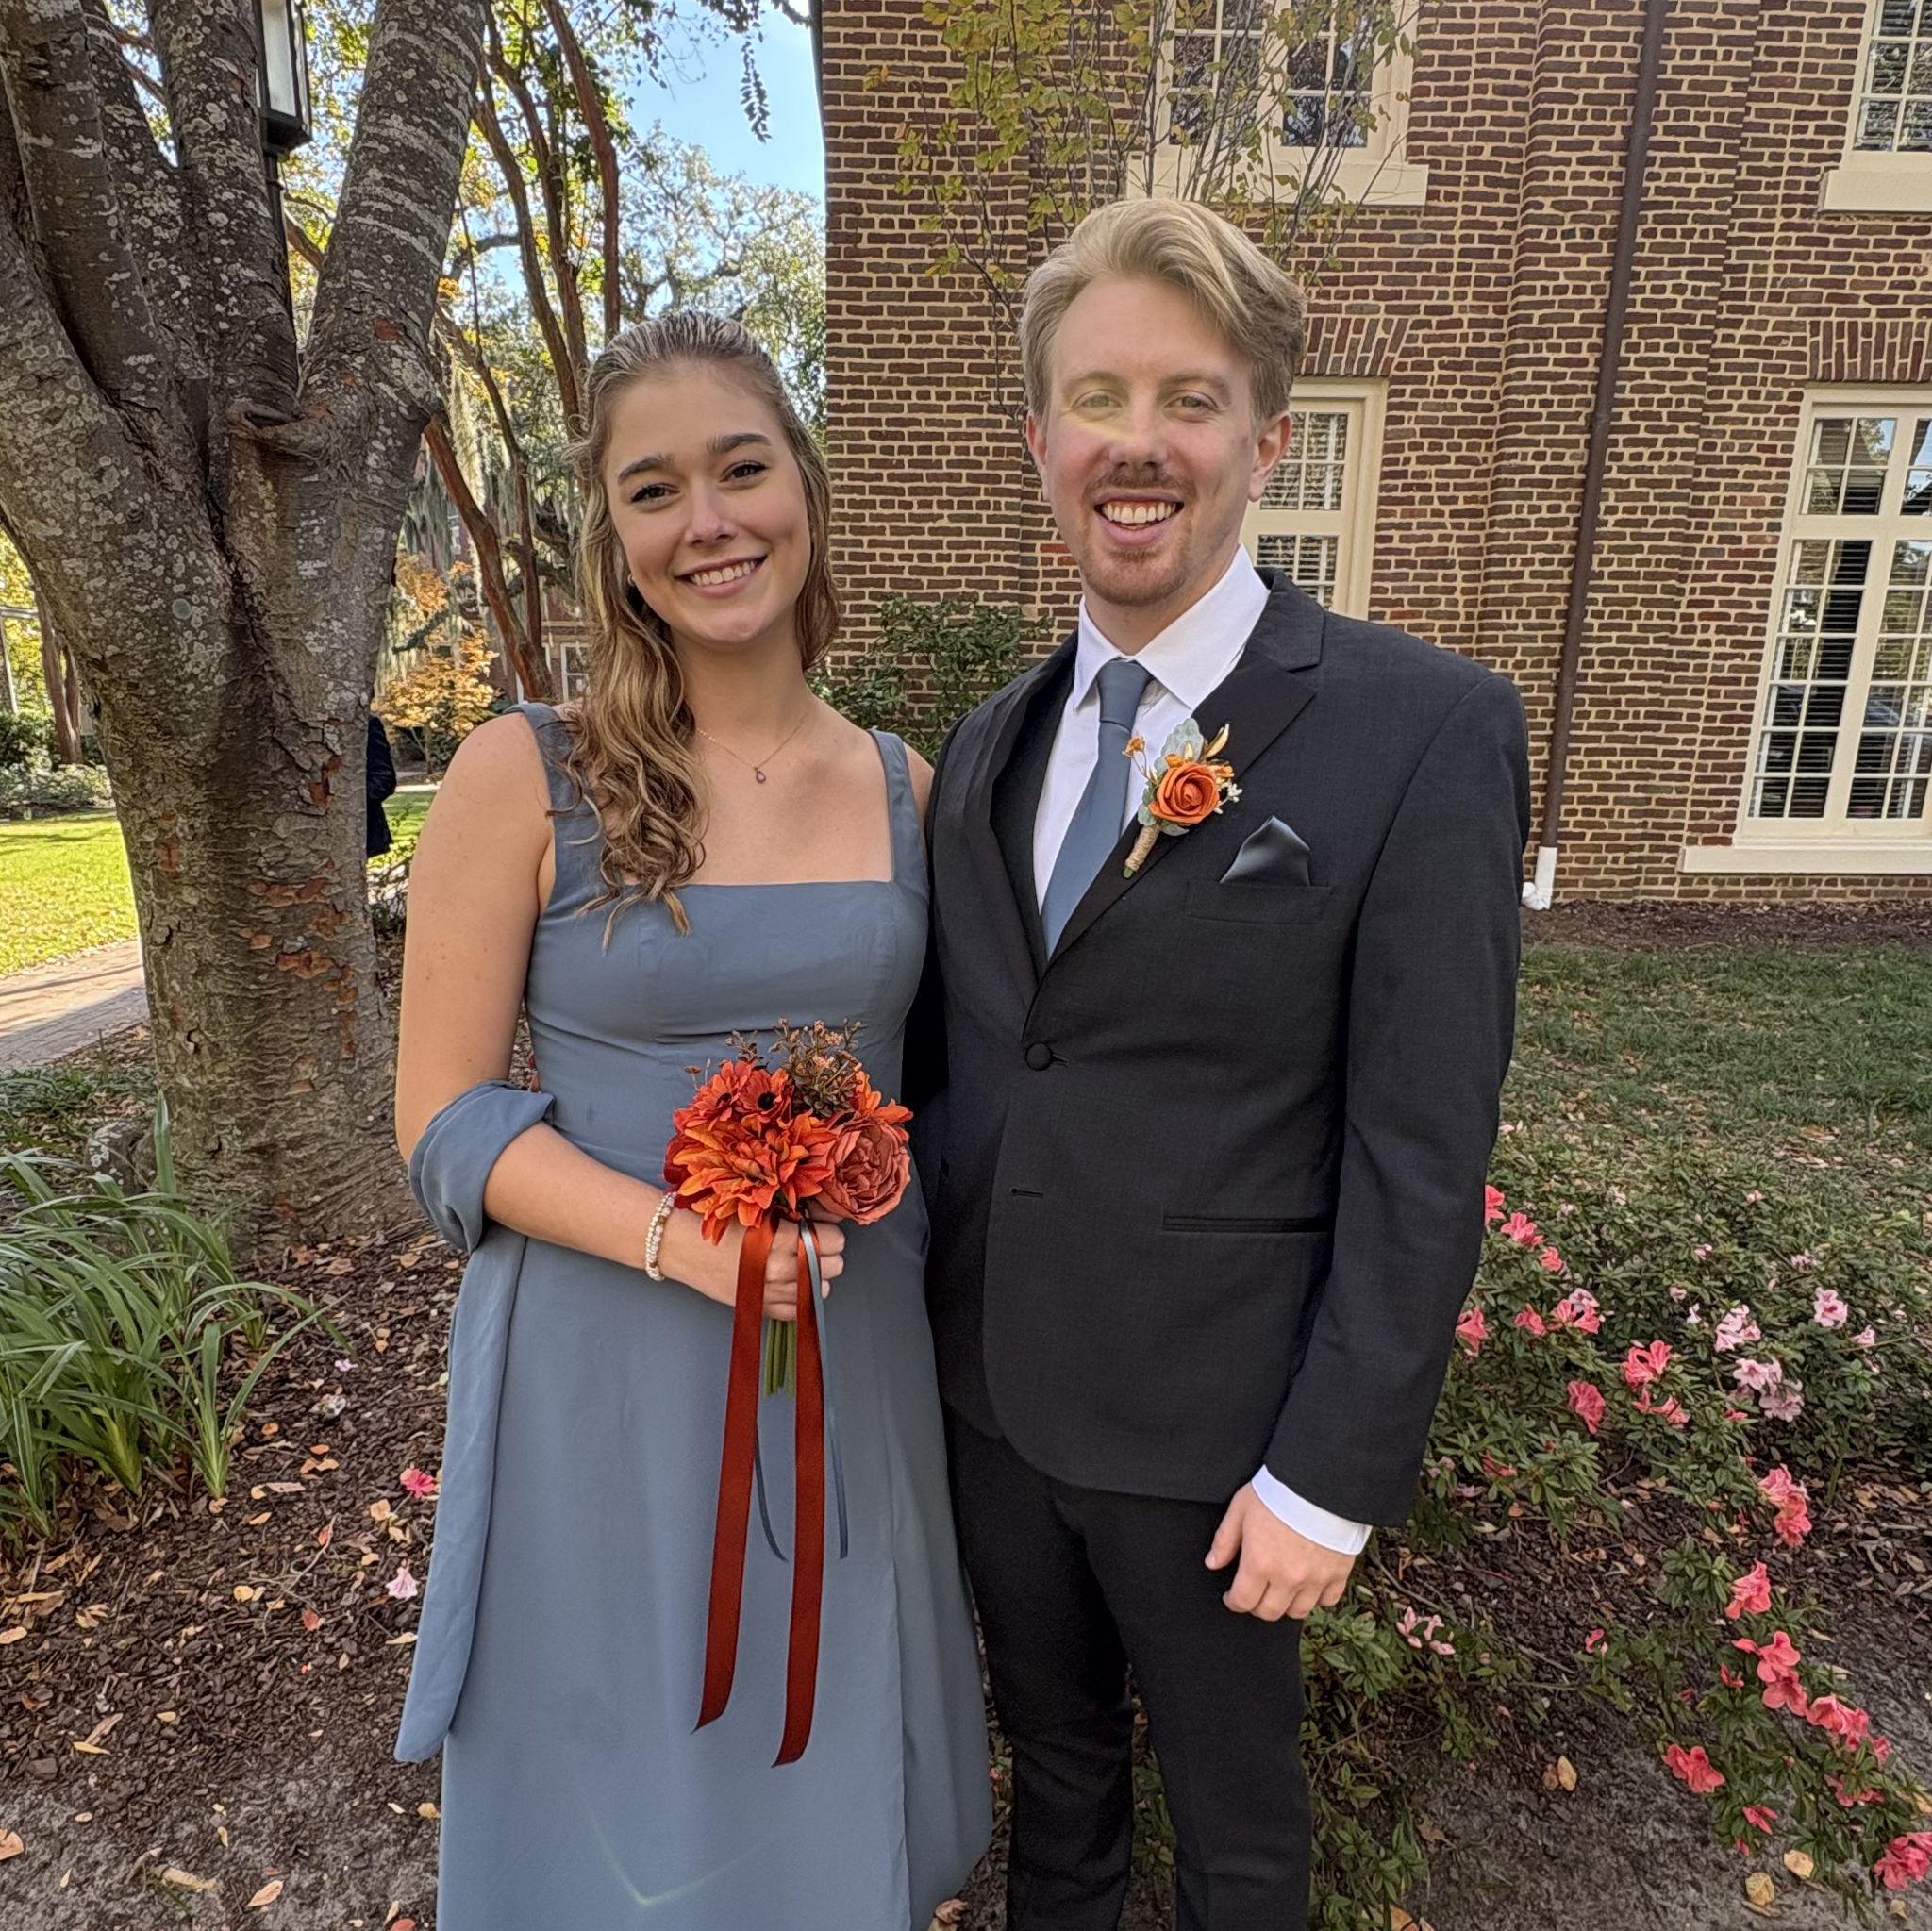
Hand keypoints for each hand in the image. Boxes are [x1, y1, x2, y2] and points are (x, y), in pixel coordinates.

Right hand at [658, 1209, 845, 1321]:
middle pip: (834, 1267)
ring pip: (820, 1290)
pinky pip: (798, 1311)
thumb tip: (829, 1216)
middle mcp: (781, 1269)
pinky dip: (799, 1298)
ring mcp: (772, 1292)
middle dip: (827, 1254)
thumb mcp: (761, 1210)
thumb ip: (798, 1215)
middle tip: (811, 1245)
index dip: (830, 1233)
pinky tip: (788, 1284)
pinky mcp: (760, 1307)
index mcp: (783, 1239)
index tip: (821, 1230)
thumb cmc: (720, 1222)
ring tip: (799, 1265)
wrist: (684, 1245)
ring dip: (815, 1277)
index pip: (834, 1242)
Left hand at [1204, 1483, 1356, 1621]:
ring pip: (1298, 1611)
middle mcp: (1287, 1578)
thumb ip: (1225, 1540)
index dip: (1233, 1602)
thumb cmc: (1278, 1491)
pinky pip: (1327, 1600)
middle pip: (1269, 1612)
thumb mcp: (1241, 1508)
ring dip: (1286, 1604)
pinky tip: (1308, 1585)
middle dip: (1257, 1605)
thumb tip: (1213, 1563)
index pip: (1242, 1601)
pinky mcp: (1338, 1573)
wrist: (1320, 1482)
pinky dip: (1317, 1597)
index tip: (1232, 1597)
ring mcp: (1315, 1578)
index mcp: (1260, 1563)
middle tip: (1255, 1592)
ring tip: (1280, 1590)